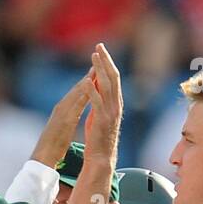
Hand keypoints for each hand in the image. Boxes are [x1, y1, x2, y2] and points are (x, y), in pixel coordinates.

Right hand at [31, 71, 96, 168]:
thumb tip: (74, 115)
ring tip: (97, 69)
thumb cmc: (53, 147)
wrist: (42, 159)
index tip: (98, 71)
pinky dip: (82, 94)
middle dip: (88, 75)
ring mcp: (61, 112)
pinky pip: (75, 104)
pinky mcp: (62, 119)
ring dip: (86, 80)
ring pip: (76, 93)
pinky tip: (90, 87)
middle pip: (77, 88)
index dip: (88, 81)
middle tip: (99, 62)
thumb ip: (68, 120)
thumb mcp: (63, 130)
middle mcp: (61, 107)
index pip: (77, 92)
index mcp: (62, 110)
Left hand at [83, 43, 122, 162]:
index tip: (100, 50)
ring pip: (106, 86)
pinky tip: (87, 80)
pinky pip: (97, 102)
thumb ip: (99, 101)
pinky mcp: (101, 121)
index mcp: (115, 103)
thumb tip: (96, 87)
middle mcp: (116, 105)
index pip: (113, 78)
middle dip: (105, 60)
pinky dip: (92, 90)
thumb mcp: (99, 115)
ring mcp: (110, 112)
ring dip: (100, 70)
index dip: (107, 63)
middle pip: (112, 77)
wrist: (101, 158)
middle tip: (99, 46)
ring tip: (93, 56)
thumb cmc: (98, 138)